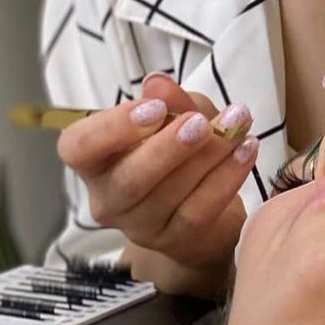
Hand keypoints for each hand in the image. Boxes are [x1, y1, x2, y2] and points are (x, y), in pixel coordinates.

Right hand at [58, 73, 255, 272]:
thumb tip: (157, 83)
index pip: (78, 148)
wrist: (205, 200)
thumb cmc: (180, 147)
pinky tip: (246, 151)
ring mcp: (139, 226)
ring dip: (207, 157)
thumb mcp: (178, 114)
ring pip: (168, 195)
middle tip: (201, 123)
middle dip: (167, 147)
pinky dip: (226, 179)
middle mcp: (108, 198)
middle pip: (127, 180)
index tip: (154, 108)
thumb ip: (169, 100)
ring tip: (237, 127)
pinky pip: (199, 212)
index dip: (113, 127)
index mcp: (95, 161)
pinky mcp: (174, 241)